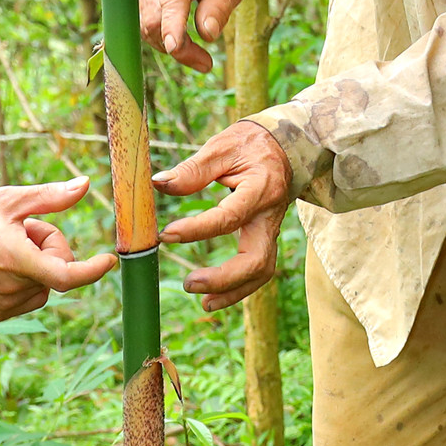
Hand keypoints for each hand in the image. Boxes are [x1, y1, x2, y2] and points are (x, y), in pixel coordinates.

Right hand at [0, 176, 117, 317]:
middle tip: (23, 229)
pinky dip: (27, 278)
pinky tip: (3, 263)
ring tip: (8, 245)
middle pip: (57, 268)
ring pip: (46, 282)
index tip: (109, 259)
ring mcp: (5, 304)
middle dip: (49, 245)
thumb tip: (85, 185)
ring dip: (37, 262)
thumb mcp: (10, 200)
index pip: (66, 275)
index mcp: (17, 260)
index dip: (92, 270)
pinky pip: (31, 295)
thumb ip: (51, 196)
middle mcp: (12, 288)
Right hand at [141, 0, 246, 70]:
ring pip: (144, 24)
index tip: (175, 49)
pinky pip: (141, 19)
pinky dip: (158, 34)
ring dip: (167, 44)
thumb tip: (207, 34)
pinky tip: (178, 36)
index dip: (171, 26)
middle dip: (177, 47)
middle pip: (154, 19)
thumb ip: (220, 7)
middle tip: (204, 62)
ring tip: (194, 51)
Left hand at [153, 121, 292, 310]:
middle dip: (224, 278)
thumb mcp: (222, 147)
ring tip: (204, 302)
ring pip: (261, 271)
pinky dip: (238, 287)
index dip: (197, 229)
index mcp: (260, 189)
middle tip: (189, 283)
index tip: (166, 234)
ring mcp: (271, 230)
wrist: (286, 145)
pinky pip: (258, 269)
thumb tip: (159, 184)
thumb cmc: (250, 144)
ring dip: (233, 291)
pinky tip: (214, 296)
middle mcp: (270, 215)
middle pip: (256, 260)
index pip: (229, 217)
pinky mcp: (266, 237)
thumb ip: (192, 170)